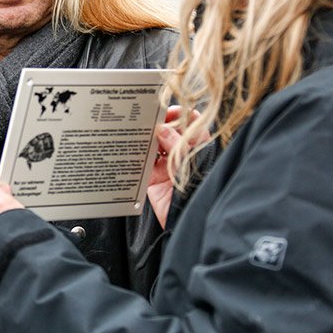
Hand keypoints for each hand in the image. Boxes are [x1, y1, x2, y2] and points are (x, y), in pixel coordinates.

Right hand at [147, 106, 208, 226]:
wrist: (190, 222)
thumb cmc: (201, 192)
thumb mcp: (191, 162)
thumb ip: (177, 144)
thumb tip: (162, 128)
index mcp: (197, 147)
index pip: (190, 122)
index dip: (179, 113)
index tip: (166, 111)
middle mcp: (182, 155)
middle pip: (168, 132)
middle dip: (157, 124)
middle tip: (146, 119)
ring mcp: (167, 167)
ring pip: (153, 146)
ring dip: (145, 139)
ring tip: (137, 132)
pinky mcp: (152, 180)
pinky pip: (141, 164)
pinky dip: (135, 157)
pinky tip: (131, 150)